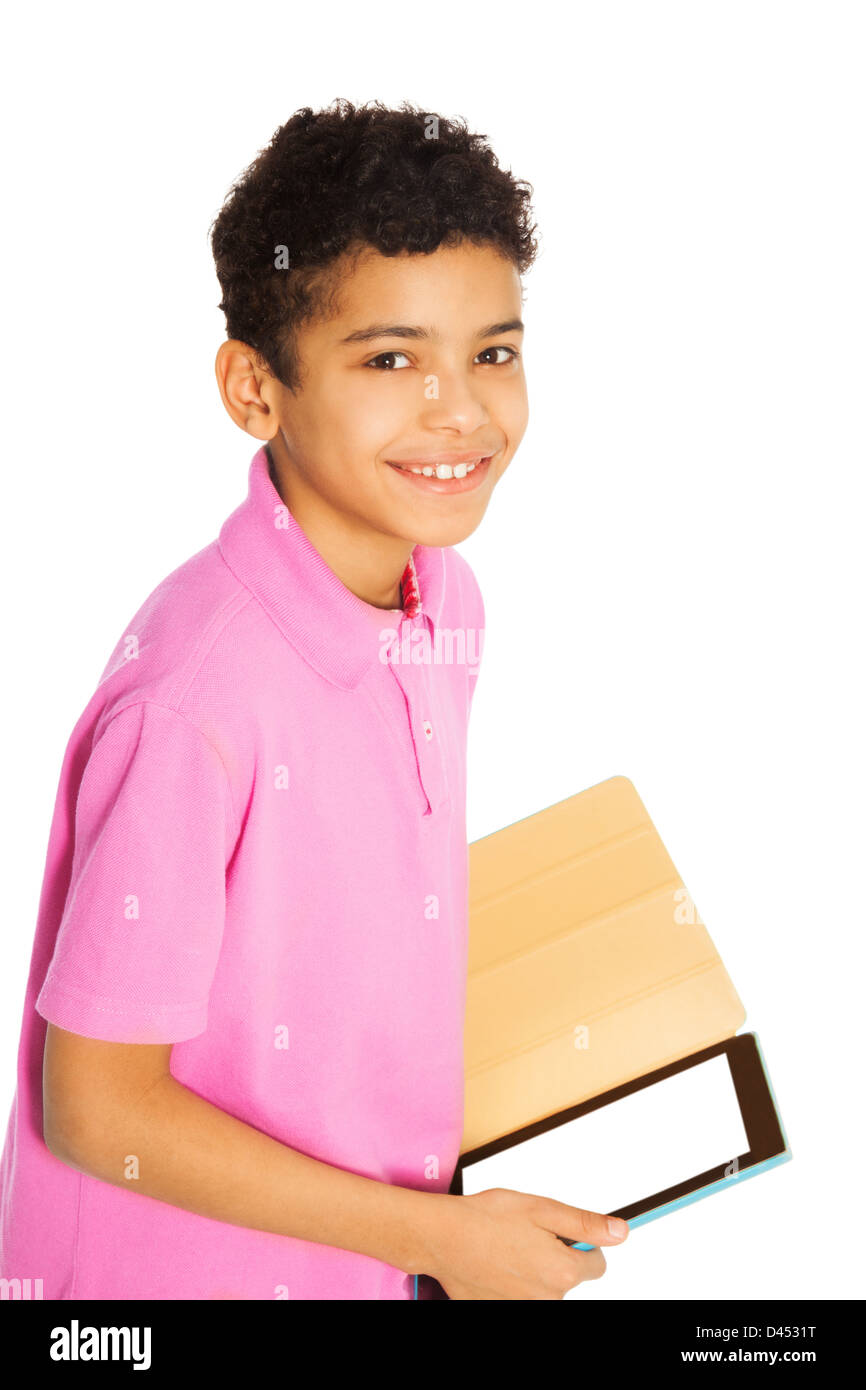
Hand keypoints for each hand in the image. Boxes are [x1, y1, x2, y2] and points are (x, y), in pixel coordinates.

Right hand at [422, 1187, 628, 1299]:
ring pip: (543, 1285)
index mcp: (564, 1272)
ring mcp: (523, 1307)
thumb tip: (620, 1232)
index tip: (560, 1231)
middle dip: (554, 1254)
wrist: (442, 1237)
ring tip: (506, 1245)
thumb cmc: (487, 1219)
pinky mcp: (501, 1309)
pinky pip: (518, 1294)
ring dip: (532, 1267)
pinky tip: (495, 1261)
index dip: (581, 1242)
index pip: (597, 1264)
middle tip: (526, 1232)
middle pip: (568, 1276)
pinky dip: (511, 1279)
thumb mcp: (542, 1209)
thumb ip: (586, 1224)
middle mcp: (548, 1298)